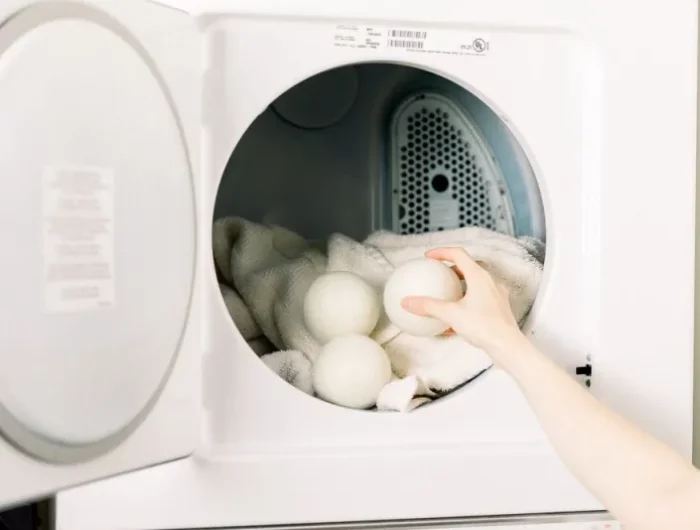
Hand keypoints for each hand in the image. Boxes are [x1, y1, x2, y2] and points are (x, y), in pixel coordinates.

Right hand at [401, 247, 524, 356]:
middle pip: (469, 266)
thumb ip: (428, 306)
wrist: (507, 346)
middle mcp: (490, 281)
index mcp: (479, 276)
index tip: (429, 257)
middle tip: (439, 273)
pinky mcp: (499, 308)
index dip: (442, 252)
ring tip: (447, 293)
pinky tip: (457, 316)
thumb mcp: (451, 315)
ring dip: (461, 283)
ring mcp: (497, 294)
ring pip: (476, 282)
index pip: (459, 254)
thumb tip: (407, 302)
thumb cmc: (483, 326)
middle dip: (452, 267)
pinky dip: (468, 300)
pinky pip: (481, 298)